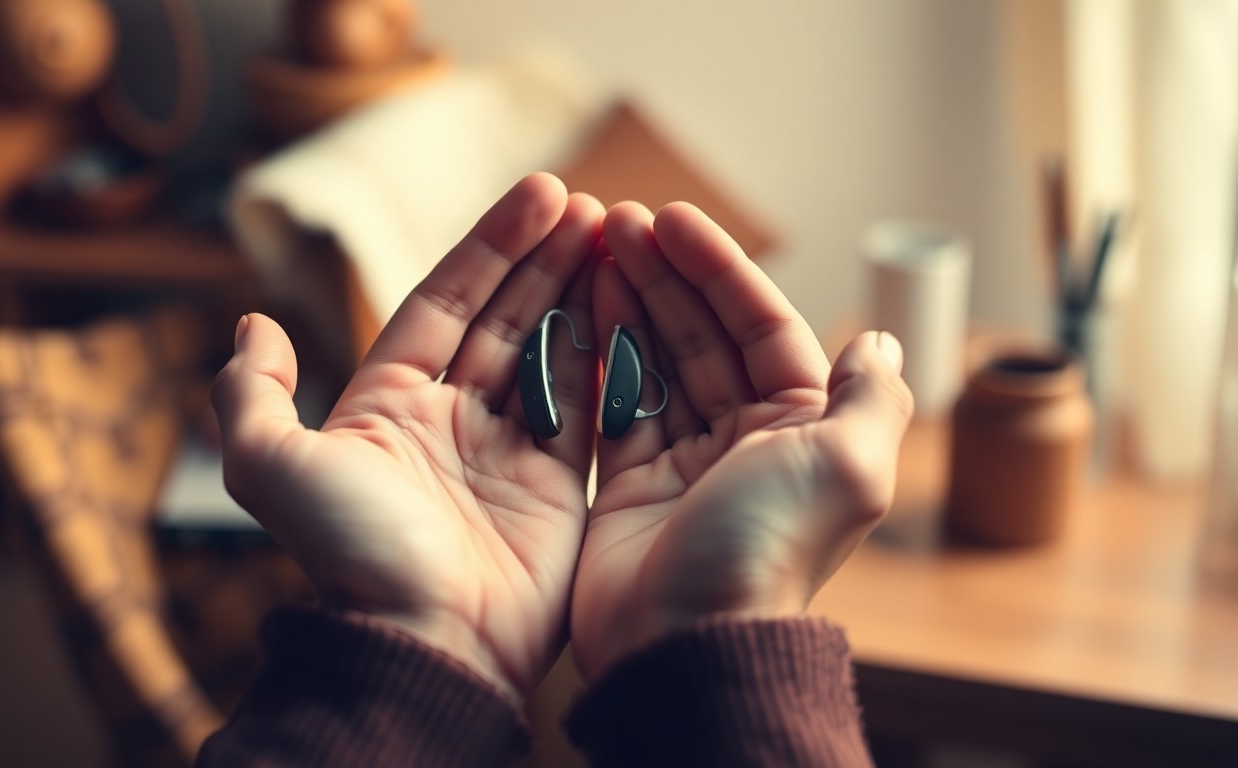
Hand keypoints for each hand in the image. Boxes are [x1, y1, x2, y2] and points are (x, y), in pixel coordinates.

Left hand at [212, 174, 603, 701]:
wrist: (424, 646)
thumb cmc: (350, 553)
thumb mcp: (270, 465)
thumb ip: (252, 391)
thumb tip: (254, 322)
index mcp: (389, 404)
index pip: (448, 302)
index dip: (492, 247)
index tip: (542, 193)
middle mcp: (451, 422)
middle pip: (507, 318)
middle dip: (546, 259)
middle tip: (591, 206)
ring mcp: (510, 455)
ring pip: (553, 354)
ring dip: (582, 295)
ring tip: (618, 238)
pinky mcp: (560, 490)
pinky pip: (590, 408)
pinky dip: (609, 356)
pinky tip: (630, 306)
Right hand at [571, 202, 913, 681]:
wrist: (685, 644)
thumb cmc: (767, 551)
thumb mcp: (846, 465)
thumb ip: (870, 396)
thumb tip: (880, 338)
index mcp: (802, 431)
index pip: (761, 327)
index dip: (719, 269)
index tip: (672, 221)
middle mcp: (745, 443)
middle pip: (704, 337)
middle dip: (665, 275)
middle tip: (619, 221)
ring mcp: (684, 464)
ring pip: (656, 363)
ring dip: (629, 303)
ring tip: (596, 248)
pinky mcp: (629, 487)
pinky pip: (613, 406)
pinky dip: (599, 357)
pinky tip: (581, 308)